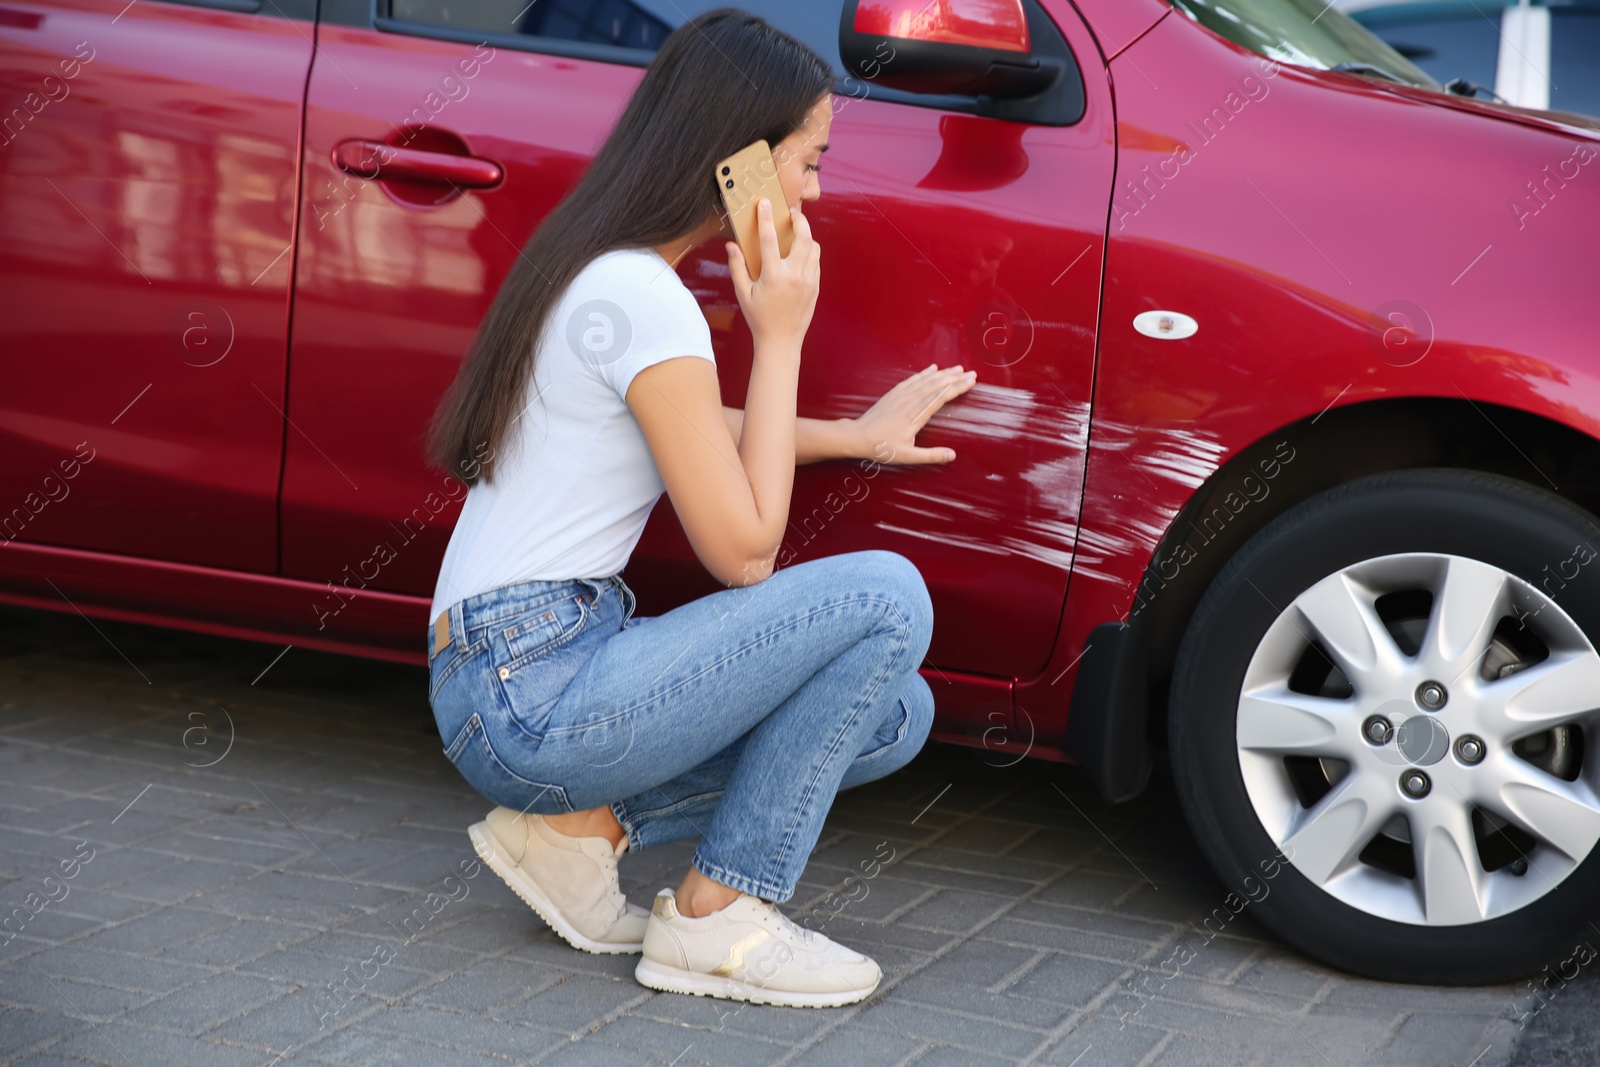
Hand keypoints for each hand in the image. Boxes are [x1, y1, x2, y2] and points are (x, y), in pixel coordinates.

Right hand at [726, 198, 819, 354]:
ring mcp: (808, 281)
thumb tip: (731, 245)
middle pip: (803, 237)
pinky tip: (799, 252)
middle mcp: (794, 276)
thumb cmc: (759, 318)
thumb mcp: (743, 294)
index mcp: (773, 276)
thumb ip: (737, 267)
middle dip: (799, 219)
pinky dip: (810, 252)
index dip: (766, 218)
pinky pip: (816, 261)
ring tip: (796, 232)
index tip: (765, 203)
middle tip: (791, 213)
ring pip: (814, 247)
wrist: (781, 341)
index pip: (770, 239)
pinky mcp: (815, 286)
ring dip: (806, 235)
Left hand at [851, 363, 976, 463]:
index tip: (971, 382)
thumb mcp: (906, 456)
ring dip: (943, 373)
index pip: (941, 398)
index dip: (957, 389)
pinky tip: (933, 368)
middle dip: (955, 378)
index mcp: (915, 416)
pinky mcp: (893, 394)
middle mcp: (909, 402)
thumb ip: (930, 456)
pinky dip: (924, 373)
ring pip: (926, 381)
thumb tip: (952, 455)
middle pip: (936, 386)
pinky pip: (912, 380)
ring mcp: (901, 396)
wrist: (856, 436)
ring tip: (958, 368)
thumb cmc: (881, 448)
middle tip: (972, 373)